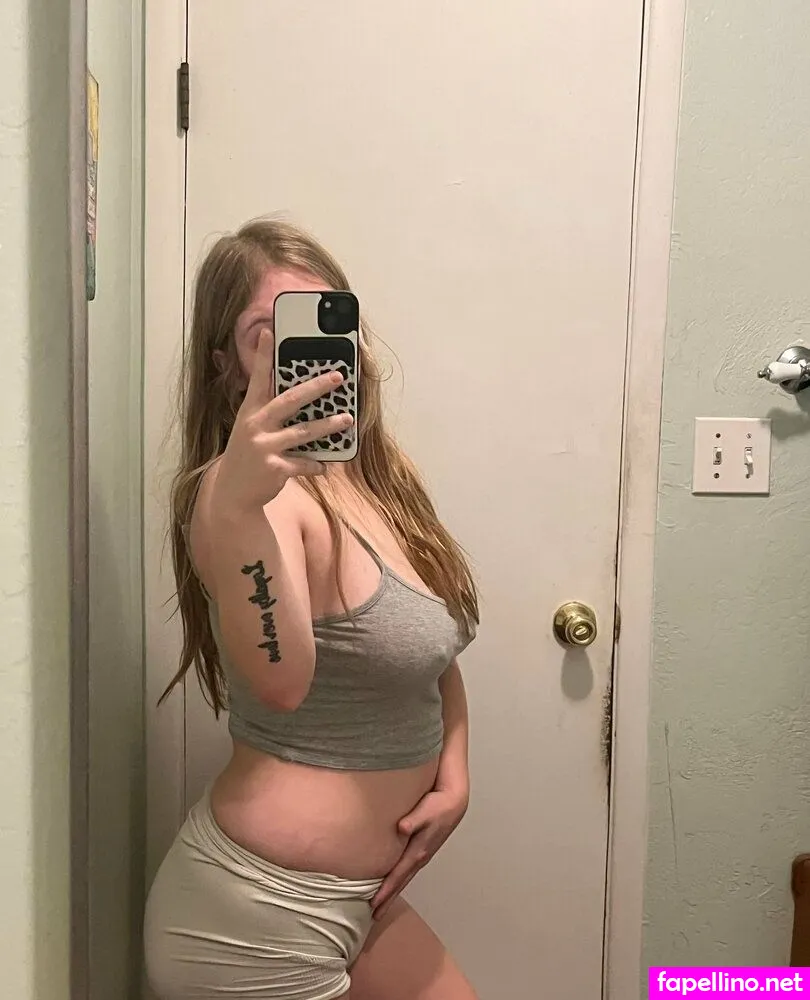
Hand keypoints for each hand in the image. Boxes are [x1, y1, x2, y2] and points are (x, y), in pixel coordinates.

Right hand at [213, 329, 351, 512]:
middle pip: (290, 401)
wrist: (232, 493)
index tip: (270, 332)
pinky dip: (317, 465)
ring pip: (303, 432)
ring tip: (347, 419)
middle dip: (316, 387)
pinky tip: (326, 466)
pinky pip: (304, 464)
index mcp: (250, 412)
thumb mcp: (251, 429)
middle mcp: (256, 426)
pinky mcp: (275, 469)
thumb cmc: (247, 455)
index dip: (264, 355)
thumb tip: (301, 396)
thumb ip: (269, 412)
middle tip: (337, 377)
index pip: (258, 379)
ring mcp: (264, 448)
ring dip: (328, 425)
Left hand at [370, 785, 468, 920]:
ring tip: (381, 903)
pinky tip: (393, 881)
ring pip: (404, 877)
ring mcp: (422, 855)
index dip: (386, 890)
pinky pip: (407, 869)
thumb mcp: (425, 811)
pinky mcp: (422, 849)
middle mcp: (420, 857)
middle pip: (401, 882)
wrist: (454, 802)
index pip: (398, 875)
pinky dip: (398, 879)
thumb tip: (403, 828)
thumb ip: (414, 820)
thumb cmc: (438, 805)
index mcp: (419, 851)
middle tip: (374, 916)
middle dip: (388, 899)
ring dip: (393, 891)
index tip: (374, 903)